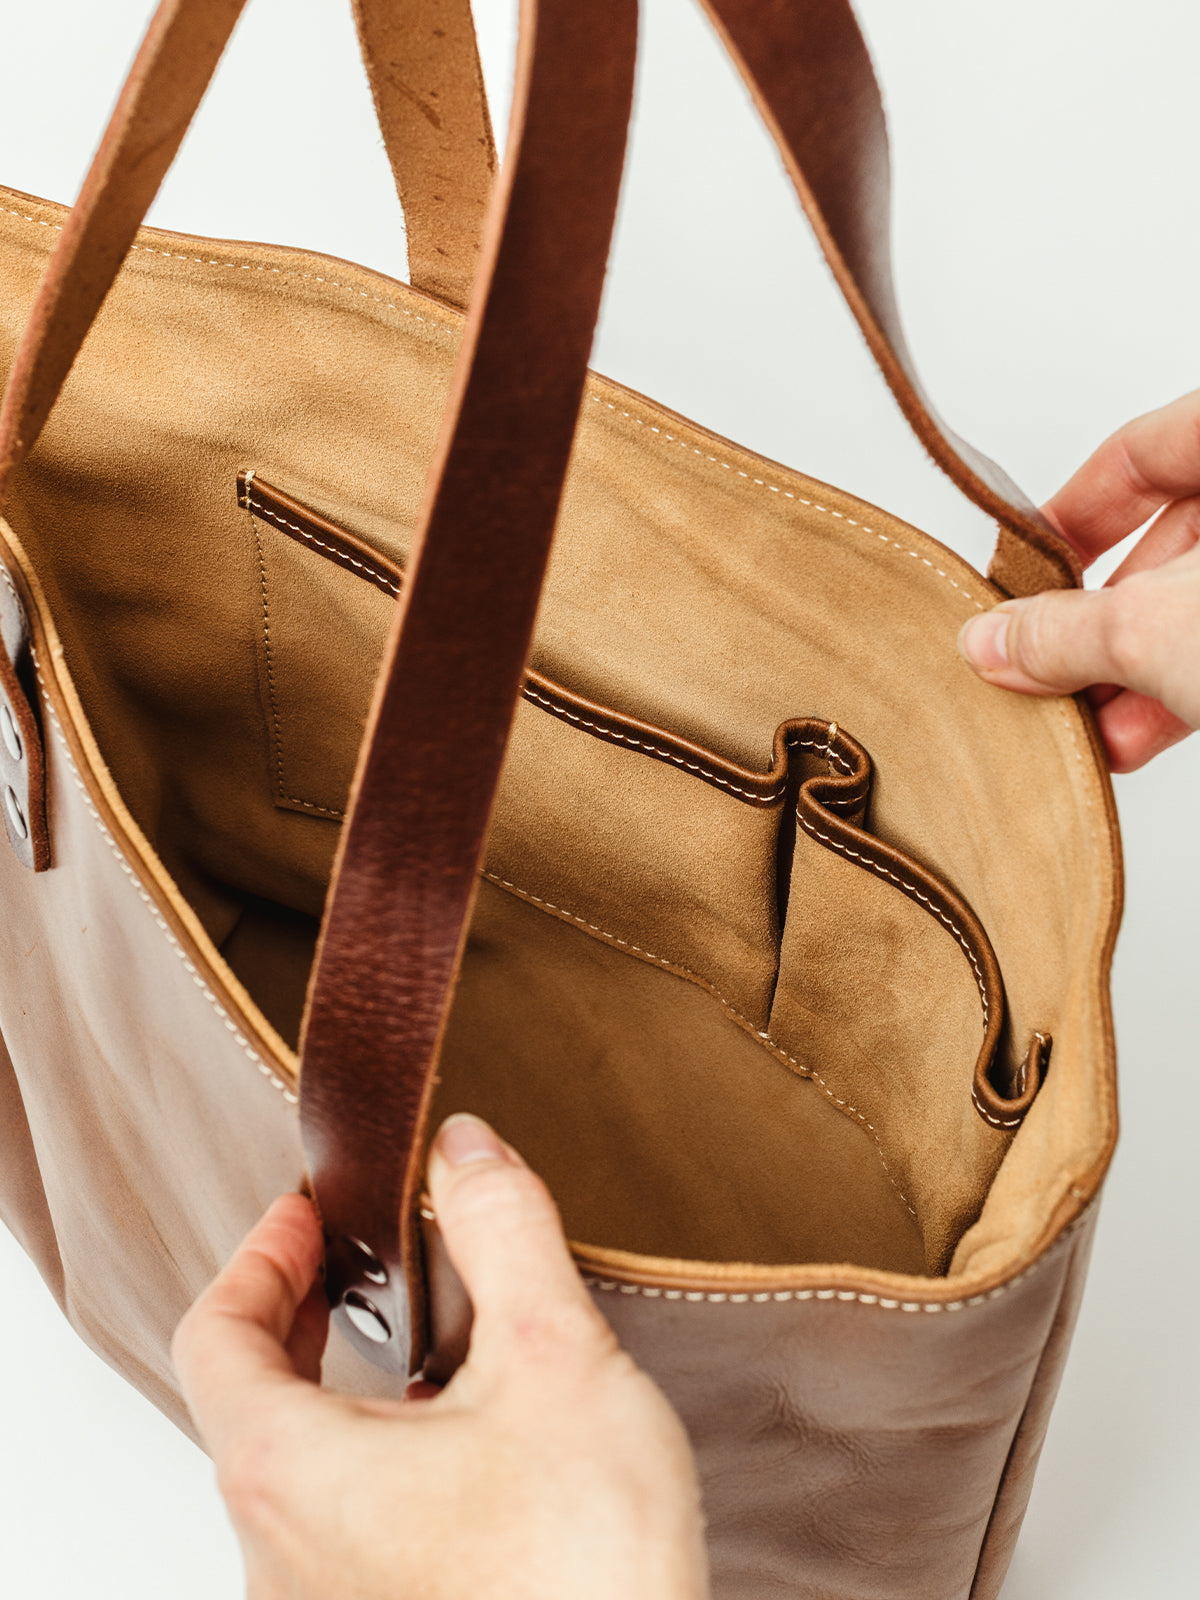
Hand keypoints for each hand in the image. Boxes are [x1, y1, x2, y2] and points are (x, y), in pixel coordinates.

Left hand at [172, 1114, 707, 1599]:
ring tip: (427, 1340)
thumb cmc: (583, 1575)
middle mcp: (279, 1554)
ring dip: (343, 1387)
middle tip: (363, 1259)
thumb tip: (466, 1148)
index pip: (214, 1334)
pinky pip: (344, 1526)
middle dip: (303, 1310)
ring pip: (298, 1470)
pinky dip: (376, 1456)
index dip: (261, 1253)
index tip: (314, 1211)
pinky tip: (469, 1443)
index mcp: (290, 1474)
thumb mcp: (554, 1358)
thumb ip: (502, 1230)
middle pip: (248, 1400)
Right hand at [957, 388, 1199, 770]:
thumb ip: (1065, 632)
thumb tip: (992, 642)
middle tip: (1043, 664)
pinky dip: (1186, 684)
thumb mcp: (1160, 629)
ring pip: (1198, 602)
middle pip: (1168, 537)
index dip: (1068, 512)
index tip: (1020, 568)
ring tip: (1083, 722)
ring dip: (1135, 667)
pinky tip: (1136, 735)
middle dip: (1098, 618)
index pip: (1139, 451)